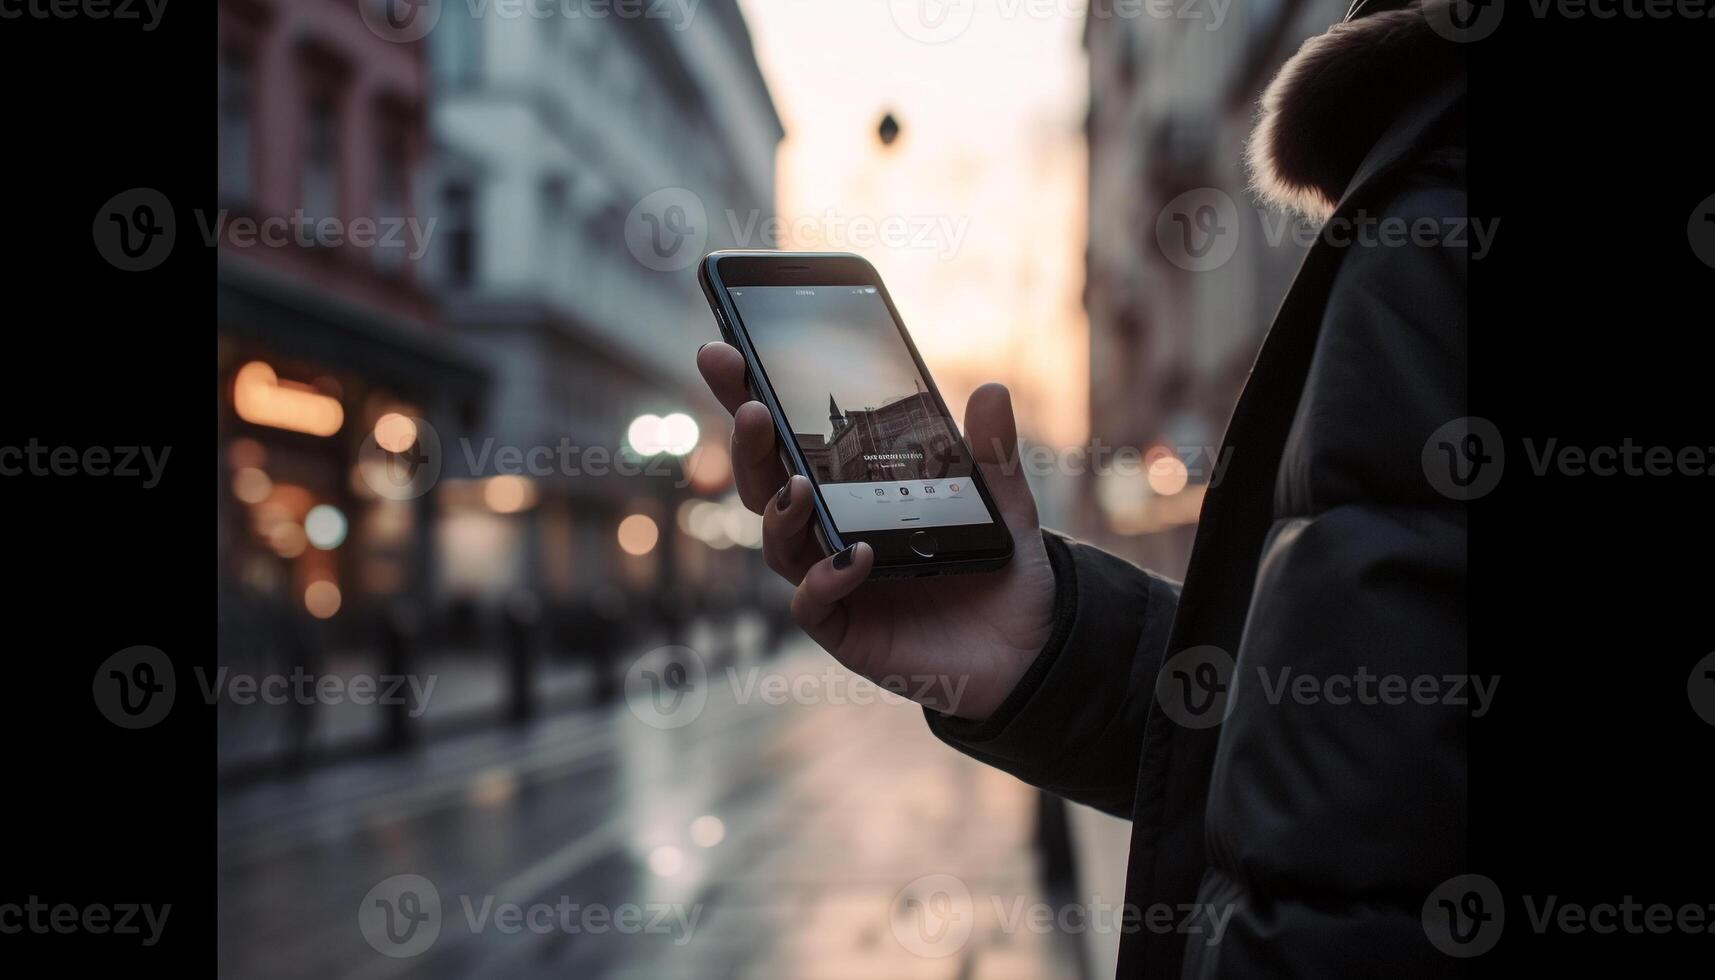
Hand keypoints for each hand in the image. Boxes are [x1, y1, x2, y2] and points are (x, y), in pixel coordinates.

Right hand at [696, 342, 1055, 719]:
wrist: (1030, 649)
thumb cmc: (1000, 571)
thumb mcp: (1004, 504)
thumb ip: (992, 454)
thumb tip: (990, 391)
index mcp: (852, 492)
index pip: (790, 440)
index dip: (749, 397)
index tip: (725, 353)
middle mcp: (830, 532)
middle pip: (767, 485)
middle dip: (749, 445)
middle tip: (751, 408)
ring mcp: (833, 582)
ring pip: (778, 543)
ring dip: (780, 511)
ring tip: (799, 485)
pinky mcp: (846, 631)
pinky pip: (813, 605)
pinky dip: (825, 579)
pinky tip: (853, 557)